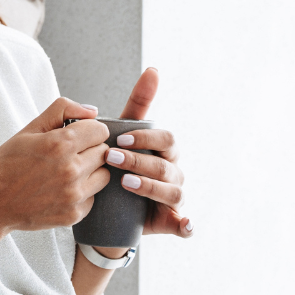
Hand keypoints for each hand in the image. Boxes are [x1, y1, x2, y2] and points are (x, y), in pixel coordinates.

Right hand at [0, 98, 110, 233]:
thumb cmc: (7, 164)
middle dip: (89, 150)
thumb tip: (92, 111)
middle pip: (103, 152)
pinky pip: (93, 196)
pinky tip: (61, 190)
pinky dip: (83, 192)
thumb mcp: (29, 129)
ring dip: (91, 171)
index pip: (100, 131)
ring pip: (104, 175)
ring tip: (67, 172)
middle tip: (67, 154)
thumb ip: (62, 110)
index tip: (77, 135)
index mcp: (60, 144)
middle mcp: (70, 170)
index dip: (89, 130)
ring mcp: (74, 195)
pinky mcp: (74, 214)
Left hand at [112, 67, 191, 239]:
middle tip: (111, 159)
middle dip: (140, 161)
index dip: (145, 139)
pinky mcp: (170, 221)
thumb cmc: (120, 160)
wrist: (107, 205)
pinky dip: (186, 225)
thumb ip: (138, 104)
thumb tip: (154, 70)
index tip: (119, 139)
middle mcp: (174, 172)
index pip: (166, 139)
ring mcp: (174, 197)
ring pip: (173, 192)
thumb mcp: (124, 132)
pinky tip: (182, 223)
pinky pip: (185, 225)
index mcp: (165, 150)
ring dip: (152, 188)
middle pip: (168, 164)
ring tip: (126, 184)